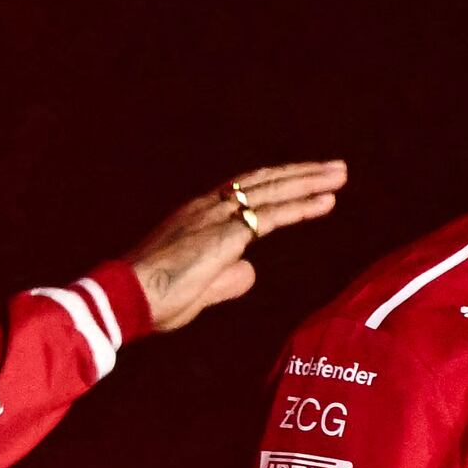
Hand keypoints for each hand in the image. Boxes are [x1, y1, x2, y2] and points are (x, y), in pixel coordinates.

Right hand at [126, 161, 348, 331]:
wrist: (128, 298)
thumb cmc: (154, 299)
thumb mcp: (199, 288)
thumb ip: (227, 277)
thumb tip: (251, 269)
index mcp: (198, 216)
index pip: (244, 192)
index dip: (276, 185)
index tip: (303, 181)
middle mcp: (208, 207)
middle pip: (264, 182)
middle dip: (301, 174)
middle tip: (333, 169)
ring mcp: (216, 217)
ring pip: (273, 191)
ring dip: (310, 181)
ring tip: (339, 174)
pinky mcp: (227, 234)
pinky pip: (273, 215)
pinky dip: (302, 206)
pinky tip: (327, 201)